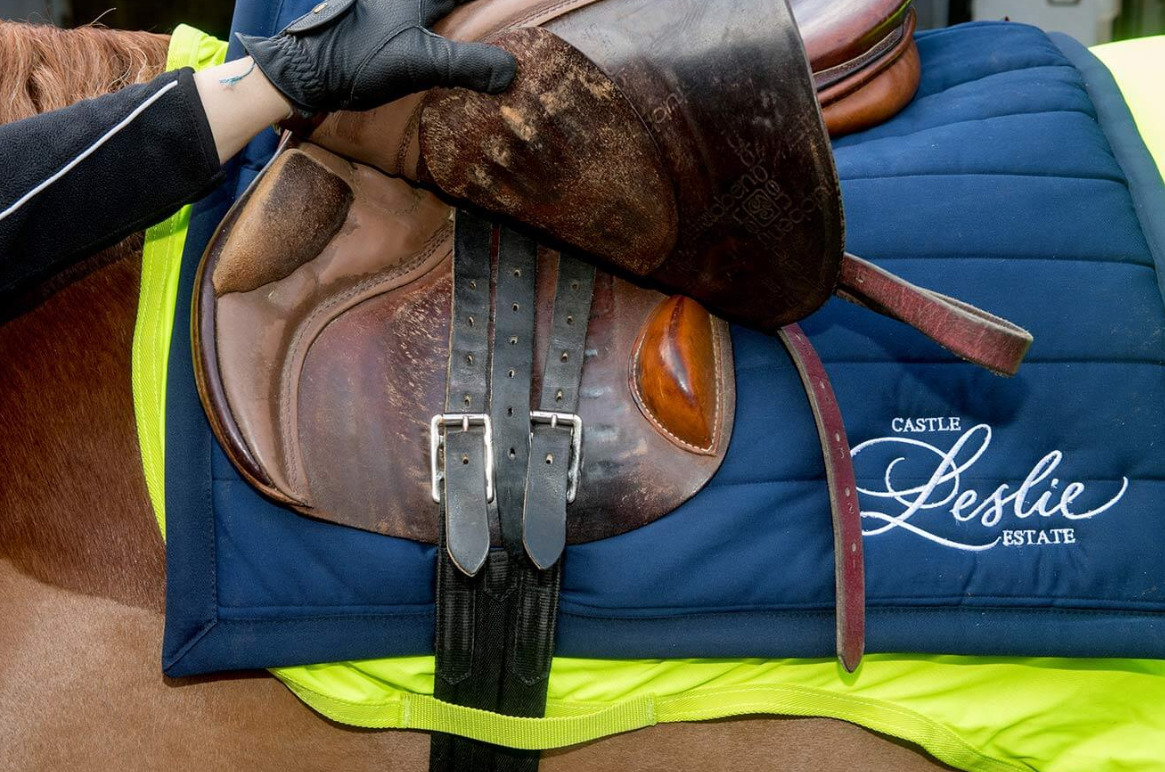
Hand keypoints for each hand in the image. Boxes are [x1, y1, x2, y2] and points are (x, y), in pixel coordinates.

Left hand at [236, 0, 516, 115]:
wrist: (303, 72)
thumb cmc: (360, 60)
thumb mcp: (421, 64)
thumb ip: (467, 64)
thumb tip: (512, 72)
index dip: (489, 3)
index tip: (514, 7)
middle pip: (444, 3)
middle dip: (466, 9)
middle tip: (488, 15)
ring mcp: (383, 7)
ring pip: (426, 8)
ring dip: (446, 15)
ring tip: (465, 23)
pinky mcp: (372, 23)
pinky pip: (411, 16)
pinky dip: (430, 25)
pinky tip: (434, 40)